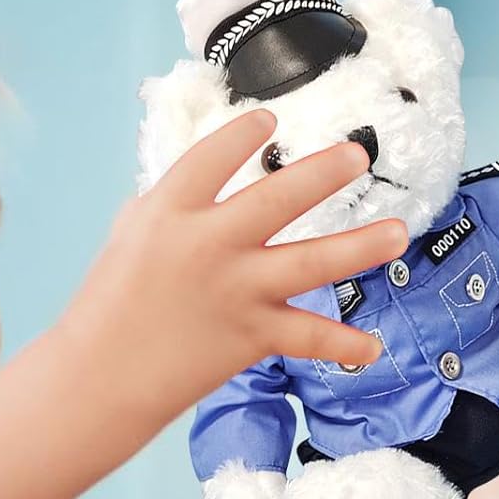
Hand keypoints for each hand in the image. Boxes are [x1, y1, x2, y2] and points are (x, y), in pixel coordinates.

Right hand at [67, 110, 404, 416]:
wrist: (99, 379)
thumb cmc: (109, 306)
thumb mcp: (129, 237)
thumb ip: (170, 206)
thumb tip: (203, 186)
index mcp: (169, 211)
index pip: (212, 157)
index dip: (242, 135)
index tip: (270, 118)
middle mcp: (208, 244)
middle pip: (276, 198)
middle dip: (323, 173)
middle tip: (358, 154)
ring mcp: (235, 290)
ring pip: (311, 262)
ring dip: (360, 246)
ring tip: (399, 232)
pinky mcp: (250, 336)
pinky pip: (308, 338)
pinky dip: (343, 345)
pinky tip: (374, 348)